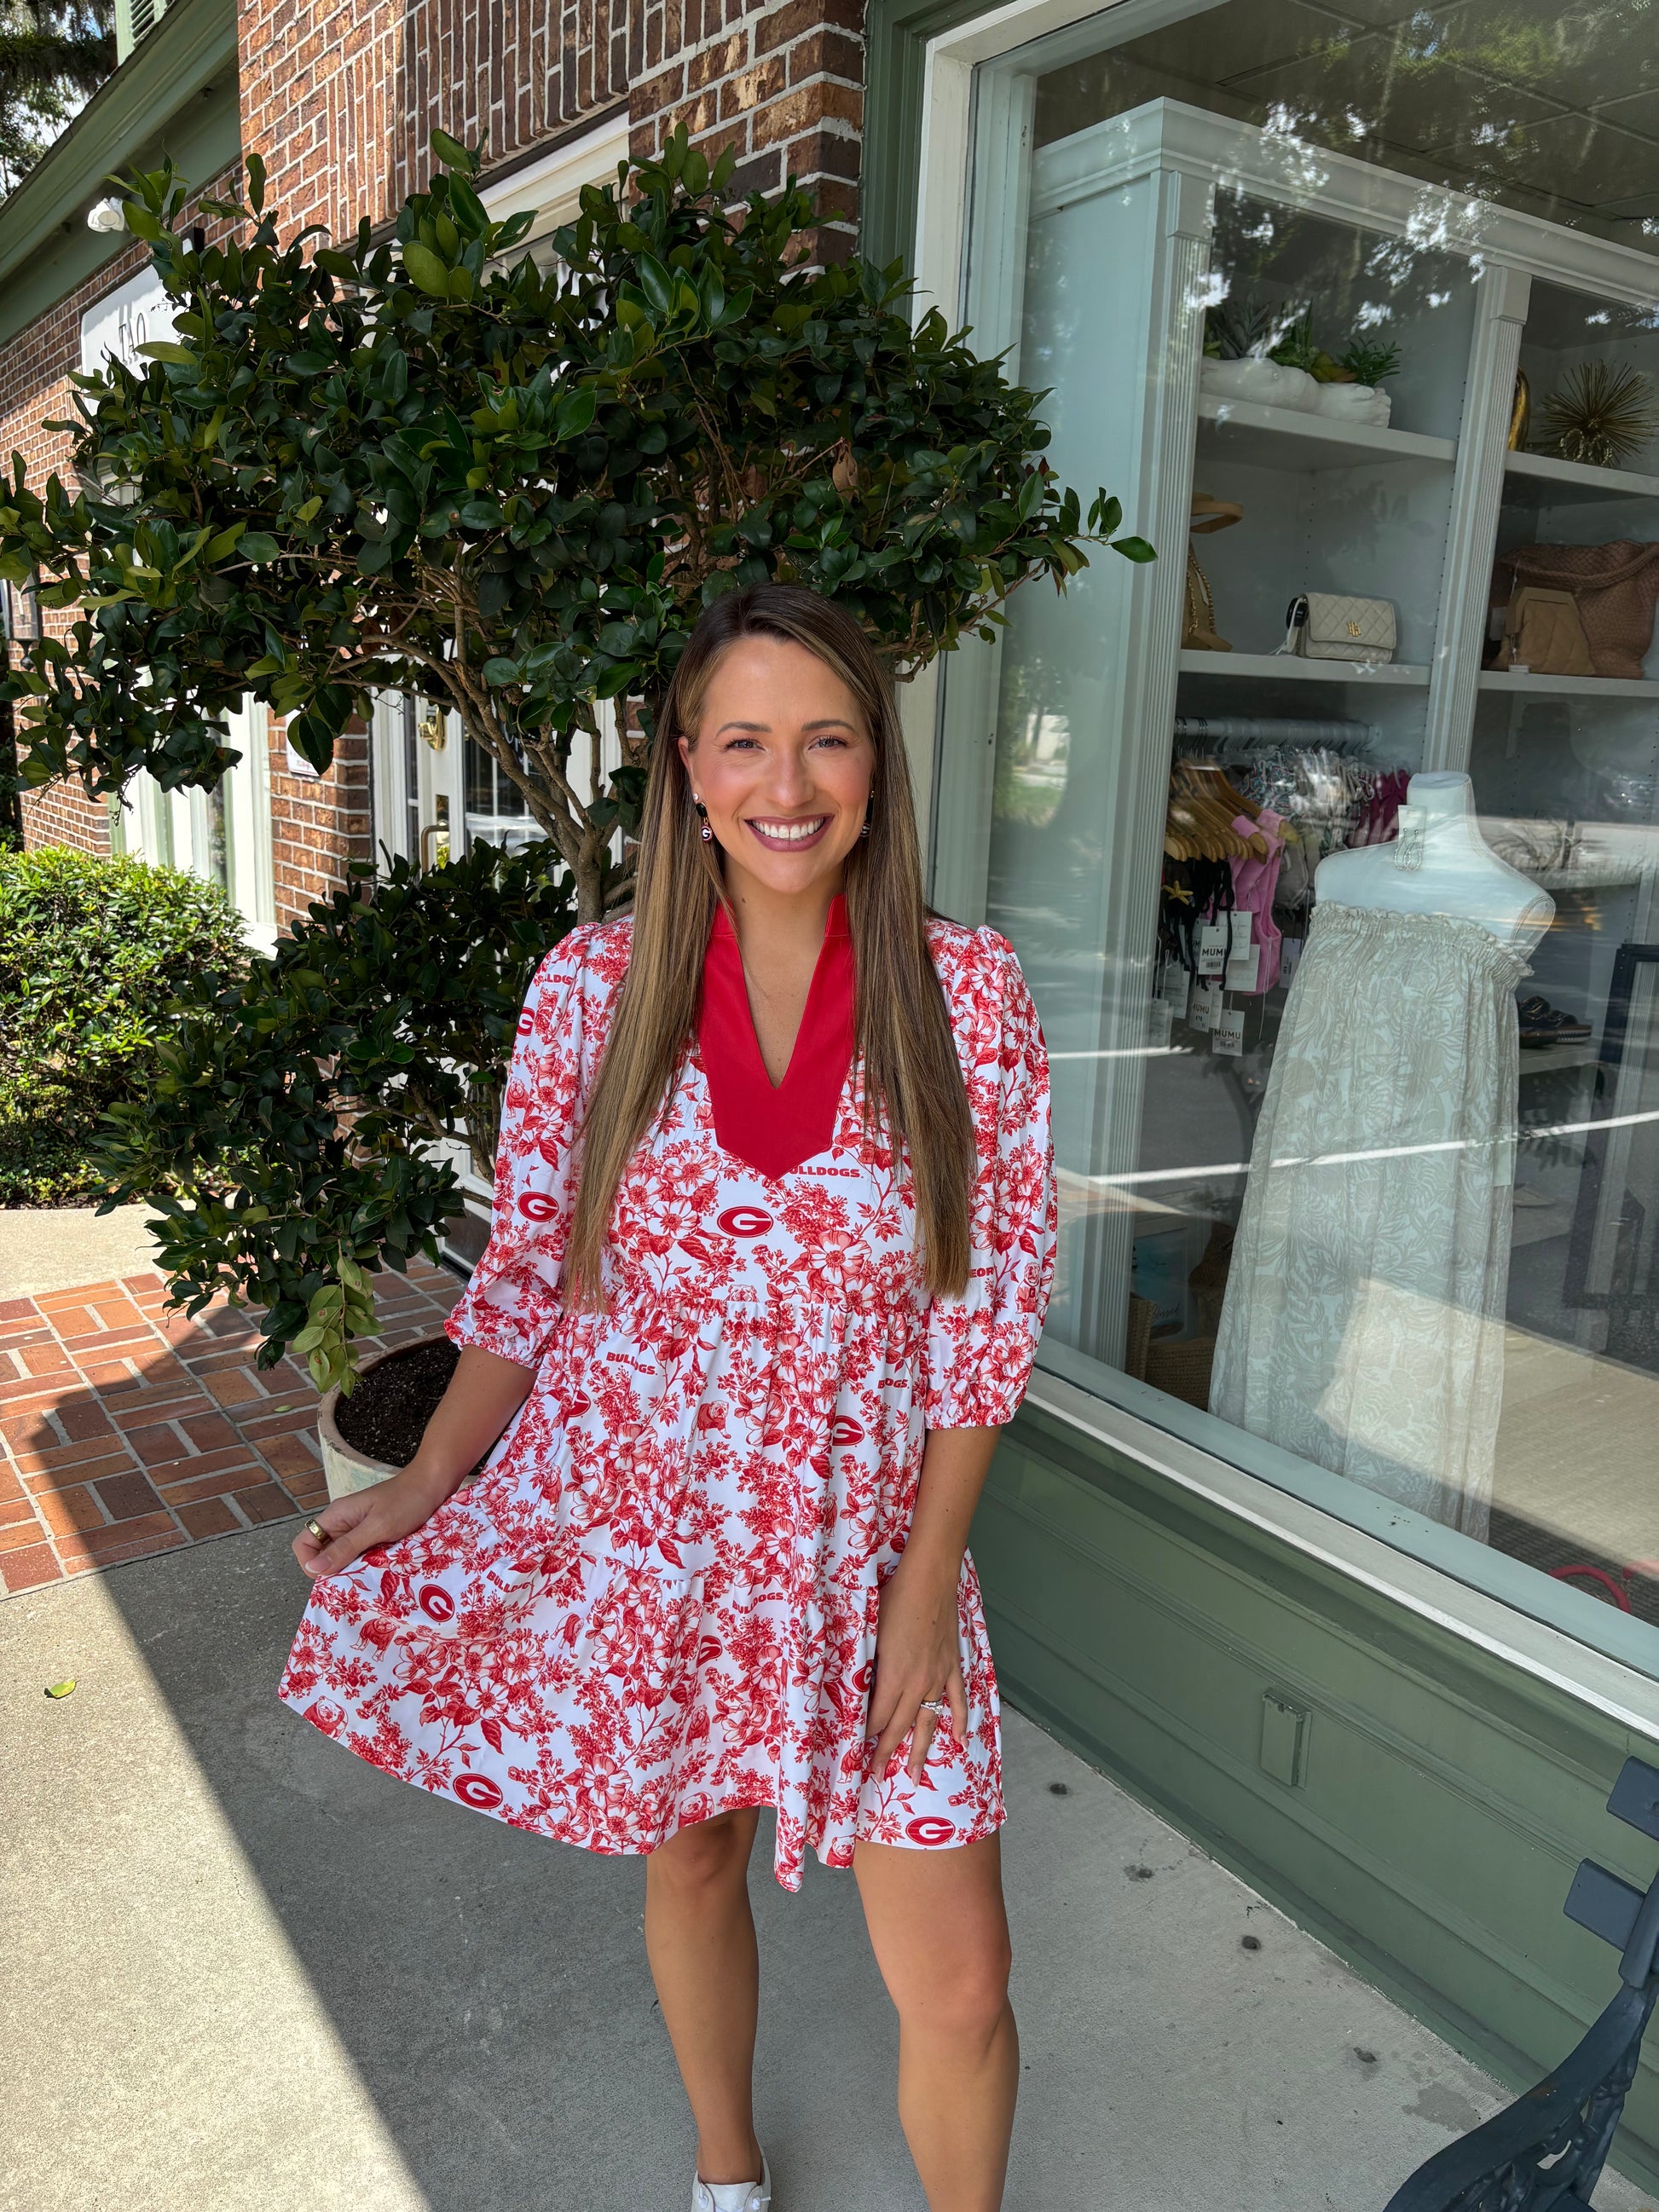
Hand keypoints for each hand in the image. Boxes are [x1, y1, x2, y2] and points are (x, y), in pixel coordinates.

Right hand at [291, 1468, 451, 1579]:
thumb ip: (346, 1547)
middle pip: (322, 1555)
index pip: (304, 1544)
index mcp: (336, 1517)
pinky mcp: (374, 1536)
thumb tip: (313, 1567)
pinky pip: (361, 1556)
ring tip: (368, 1579)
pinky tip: (380, 1571)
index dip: (309, 1564)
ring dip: (352, 1570)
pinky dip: (367, 1565)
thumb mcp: (377, 1526)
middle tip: (353, 1584)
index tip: (330, 1578)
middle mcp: (342, 1524)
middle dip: (332, 1572)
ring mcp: (358, 1530)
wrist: (433, 1483)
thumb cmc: (407, 1500)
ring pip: (342, 1558)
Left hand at [867, 1550, 967, 1782]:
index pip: (877, 1718)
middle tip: (876, 1777)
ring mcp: (938, 1678)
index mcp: (893, 1677)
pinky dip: (959, 1721)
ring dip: (920, 1751)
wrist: (929, 1581)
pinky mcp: (952, 1667)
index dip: (866, 1735)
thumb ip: (866, 1665)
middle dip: (886, 1754)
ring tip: (914, 1777)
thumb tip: (857, 1687)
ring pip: (928, 1722)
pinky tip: (958, 1740)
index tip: (855, 1750)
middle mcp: (917, 1685)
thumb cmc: (894, 1601)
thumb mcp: (870, 1633)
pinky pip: (957, 1701)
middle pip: (899, 1728)